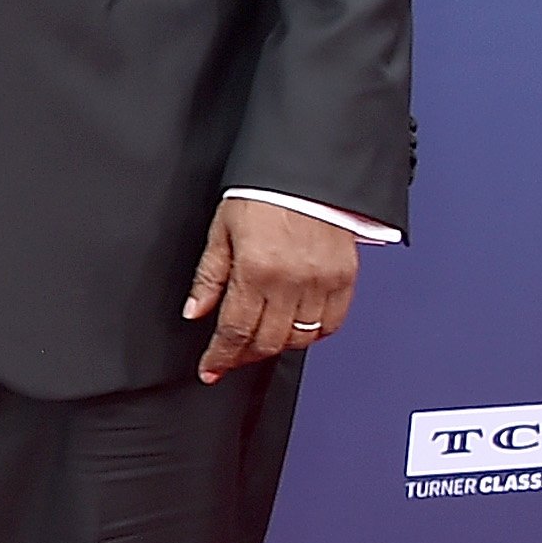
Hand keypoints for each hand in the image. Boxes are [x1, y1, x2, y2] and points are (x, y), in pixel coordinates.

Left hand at [182, 200, 357, 382]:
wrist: (309, 172)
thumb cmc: (263, 195)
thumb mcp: (222, 232)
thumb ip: (210, 277)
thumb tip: (196, 312)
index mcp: (256, 270)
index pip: (235, 330)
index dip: (221, 357)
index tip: (210, 370)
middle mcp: (291, 282)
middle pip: (267, 342)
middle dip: (244, 355)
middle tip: (231, 356)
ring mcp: (322, 283)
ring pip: (299, 338)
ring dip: (276, 346)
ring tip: (260, 340)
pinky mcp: (345, 279)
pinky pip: (331, 324)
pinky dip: (312, 334)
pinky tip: (295, 328)